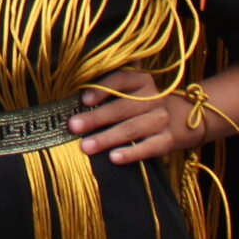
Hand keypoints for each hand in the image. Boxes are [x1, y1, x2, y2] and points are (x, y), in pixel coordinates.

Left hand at [67, 69, 184, 163]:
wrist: (168, 122)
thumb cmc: (131, 104)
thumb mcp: (123, 91)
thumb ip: (103, 88)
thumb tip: (70, 92)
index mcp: (141, 79)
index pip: (121, 80)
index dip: (101, 89)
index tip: (83, 100)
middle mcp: (153, 98)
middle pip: (122, 107)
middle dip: (96, 118)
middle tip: (74, 126)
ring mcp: (161, 119)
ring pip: (132, 129)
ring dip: (107, 138)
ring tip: (86, 146)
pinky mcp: (166, 140)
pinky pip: (148, 148)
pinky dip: (131, 153)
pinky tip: (113, 158)